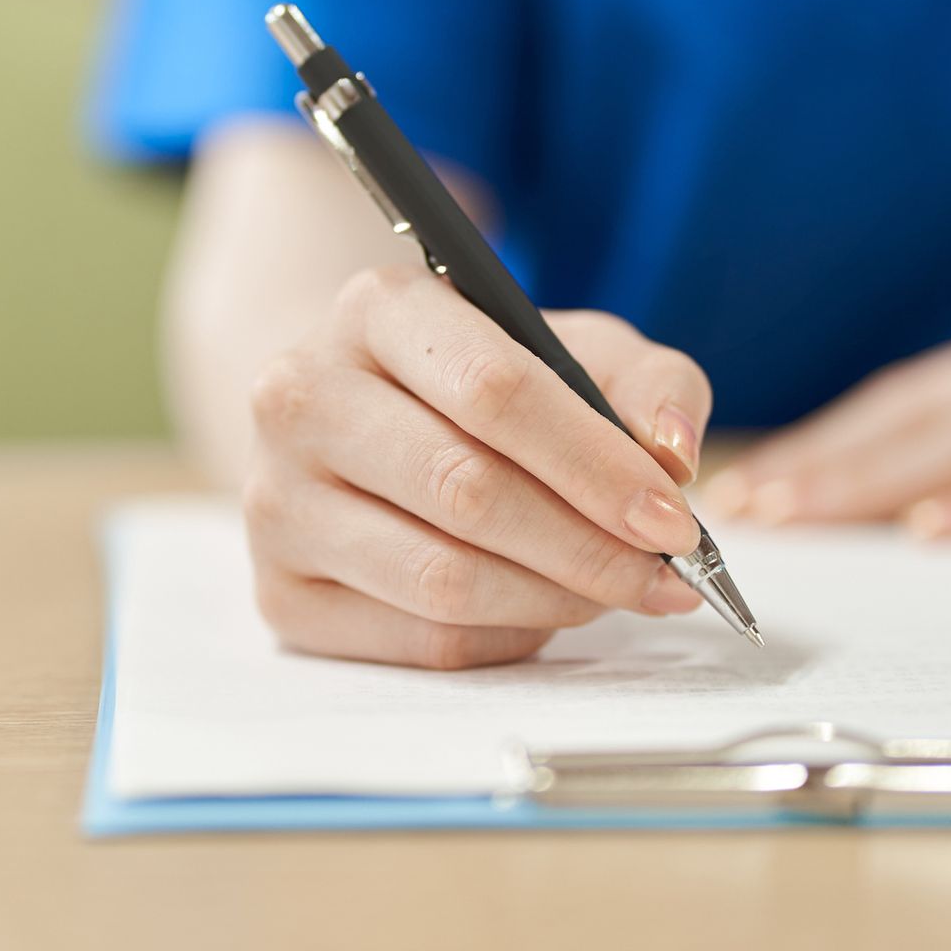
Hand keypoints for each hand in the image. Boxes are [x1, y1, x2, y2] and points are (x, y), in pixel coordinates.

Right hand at [244, 264, 712, 668]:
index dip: (596, 466)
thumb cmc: (477, 386)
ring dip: (553, 601)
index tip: (675, 522)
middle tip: (665, 579)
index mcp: (376, 309)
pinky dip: (505, 639)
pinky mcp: (278, 590)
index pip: (495, 391)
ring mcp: (275, 499)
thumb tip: (673, 458)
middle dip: (589, 548)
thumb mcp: (570, 349)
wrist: (350, 422)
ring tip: (610, 592)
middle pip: (467, 491)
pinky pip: (418, 641)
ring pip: (443, 580)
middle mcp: (301, 396)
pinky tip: (537, 611)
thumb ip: (648, 385)